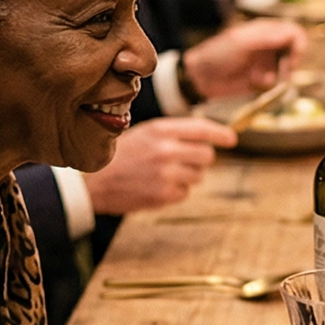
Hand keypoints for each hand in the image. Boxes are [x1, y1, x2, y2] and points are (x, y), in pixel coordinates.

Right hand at [78, 117, 237, 214]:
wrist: (92, 182)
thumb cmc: (118, 156)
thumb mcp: (144, 133)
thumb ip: (172, 134)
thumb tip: (204, 138)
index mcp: (161, 130)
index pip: (202, 129)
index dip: (221, 134)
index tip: (232, 139)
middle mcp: (166, 150)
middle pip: (206, 156)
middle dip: (201, 160)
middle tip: (186, 162)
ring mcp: (166, 173)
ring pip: (197, 176)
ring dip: (187, 176)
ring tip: (164, 174)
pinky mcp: (163, 194)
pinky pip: (185, 193)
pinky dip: (176, 191)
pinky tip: (157, 187)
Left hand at [183, 19, 304, 99]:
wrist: (200, 78)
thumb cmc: (217, 55)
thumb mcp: (239, 43)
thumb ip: (265, 38)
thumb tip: (289, 33)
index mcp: (264, 30)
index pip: (293, 32)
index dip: (298, 45)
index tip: (293, 60)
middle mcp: (269, 45)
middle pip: (295, 51)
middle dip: (290, 63)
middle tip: (283, 73)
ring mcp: (266, 62)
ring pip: (287, 69)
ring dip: (277, 75)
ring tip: (259, 79)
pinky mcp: (262, 79)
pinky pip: (277, 83)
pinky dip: (270, 85)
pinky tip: (254, 84)